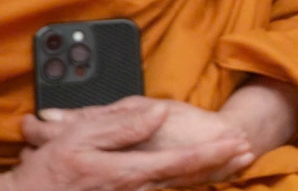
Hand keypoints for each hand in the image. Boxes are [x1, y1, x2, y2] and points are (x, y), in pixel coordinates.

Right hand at [7, 96, 250, 190]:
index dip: (214, 155)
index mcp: (131, 172)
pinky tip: (197, 176)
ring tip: (236, 161)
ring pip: (178, 187)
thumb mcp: (80, 140)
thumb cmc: (50, 174)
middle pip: (188, 178)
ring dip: (208, 173)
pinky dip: (186, 182)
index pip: (184, 164)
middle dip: (219, 164)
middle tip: (247, 151)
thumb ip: (122, 126)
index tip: (240, 145)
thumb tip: (155, 114)